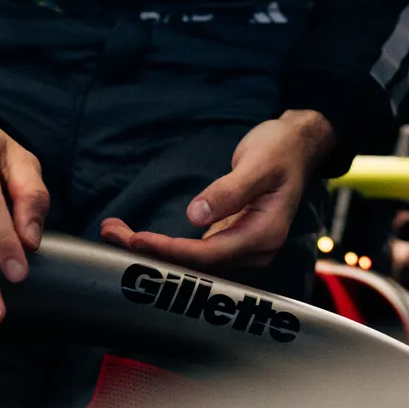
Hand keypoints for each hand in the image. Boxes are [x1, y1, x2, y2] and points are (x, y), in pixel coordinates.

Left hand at [100, 109, 336, 275]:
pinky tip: (141, 238)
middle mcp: (255, 249)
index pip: (210, 253)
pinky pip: (197, 249)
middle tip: (110, 234)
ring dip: (155, 249)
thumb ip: (229, 191)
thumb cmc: (280, 150)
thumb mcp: (258, 164)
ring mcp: (243, 245)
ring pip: (194, 258)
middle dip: (153, 252)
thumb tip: (195, 216)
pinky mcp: (232, 237)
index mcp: (265, 234)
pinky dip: (168, 244)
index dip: (172, 250)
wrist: (299, 145)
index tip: (137, 240)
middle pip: (198, 263)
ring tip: (115, 233)